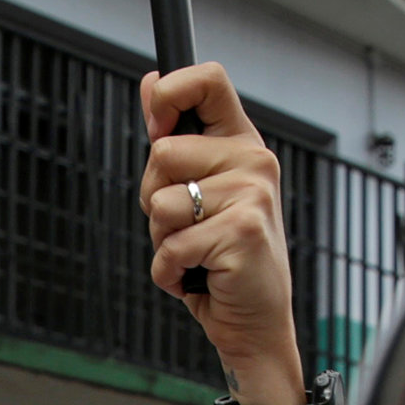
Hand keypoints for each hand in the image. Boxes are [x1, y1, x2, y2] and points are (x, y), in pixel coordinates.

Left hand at [140, 62, 302, 404]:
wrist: (254, 324)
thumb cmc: (222, 262)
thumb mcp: (197, 192)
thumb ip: (177, 140)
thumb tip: (150, 82)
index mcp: (242, 144)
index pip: (208, 80)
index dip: (169, 94)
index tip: (156, 127)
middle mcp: (254, 162)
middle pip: (162, 152)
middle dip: (152, 197)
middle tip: (184, 227)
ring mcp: (252, 196)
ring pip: (159, 202)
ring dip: (160, 240)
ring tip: (194, 255)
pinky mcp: (242, 233)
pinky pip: (169, 246)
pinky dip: (168, 272)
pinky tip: (196, 278)